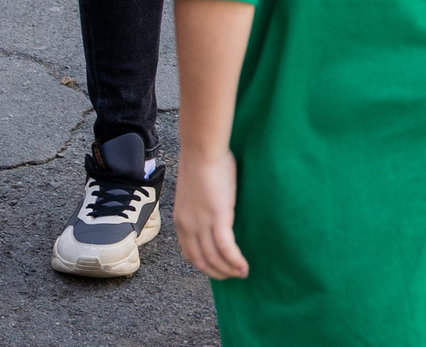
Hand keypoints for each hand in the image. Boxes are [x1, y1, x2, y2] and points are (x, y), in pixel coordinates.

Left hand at [173, 150, 249, 281]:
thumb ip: (199, 204)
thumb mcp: (195, 189)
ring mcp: (202, 224)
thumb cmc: (202, 161)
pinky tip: (244, 267)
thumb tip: (212, 207)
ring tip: (242, 273)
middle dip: (216, 272)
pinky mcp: (218, 219)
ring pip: (214, 258)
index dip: (203, 264)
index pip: (189, 252)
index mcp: (181, 220)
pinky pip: (226, 248)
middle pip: (201, 260)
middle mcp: (188, 227)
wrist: (202, 149)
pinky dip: (235, 261)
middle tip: (231, 276)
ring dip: (228, 270)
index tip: (216, 267)